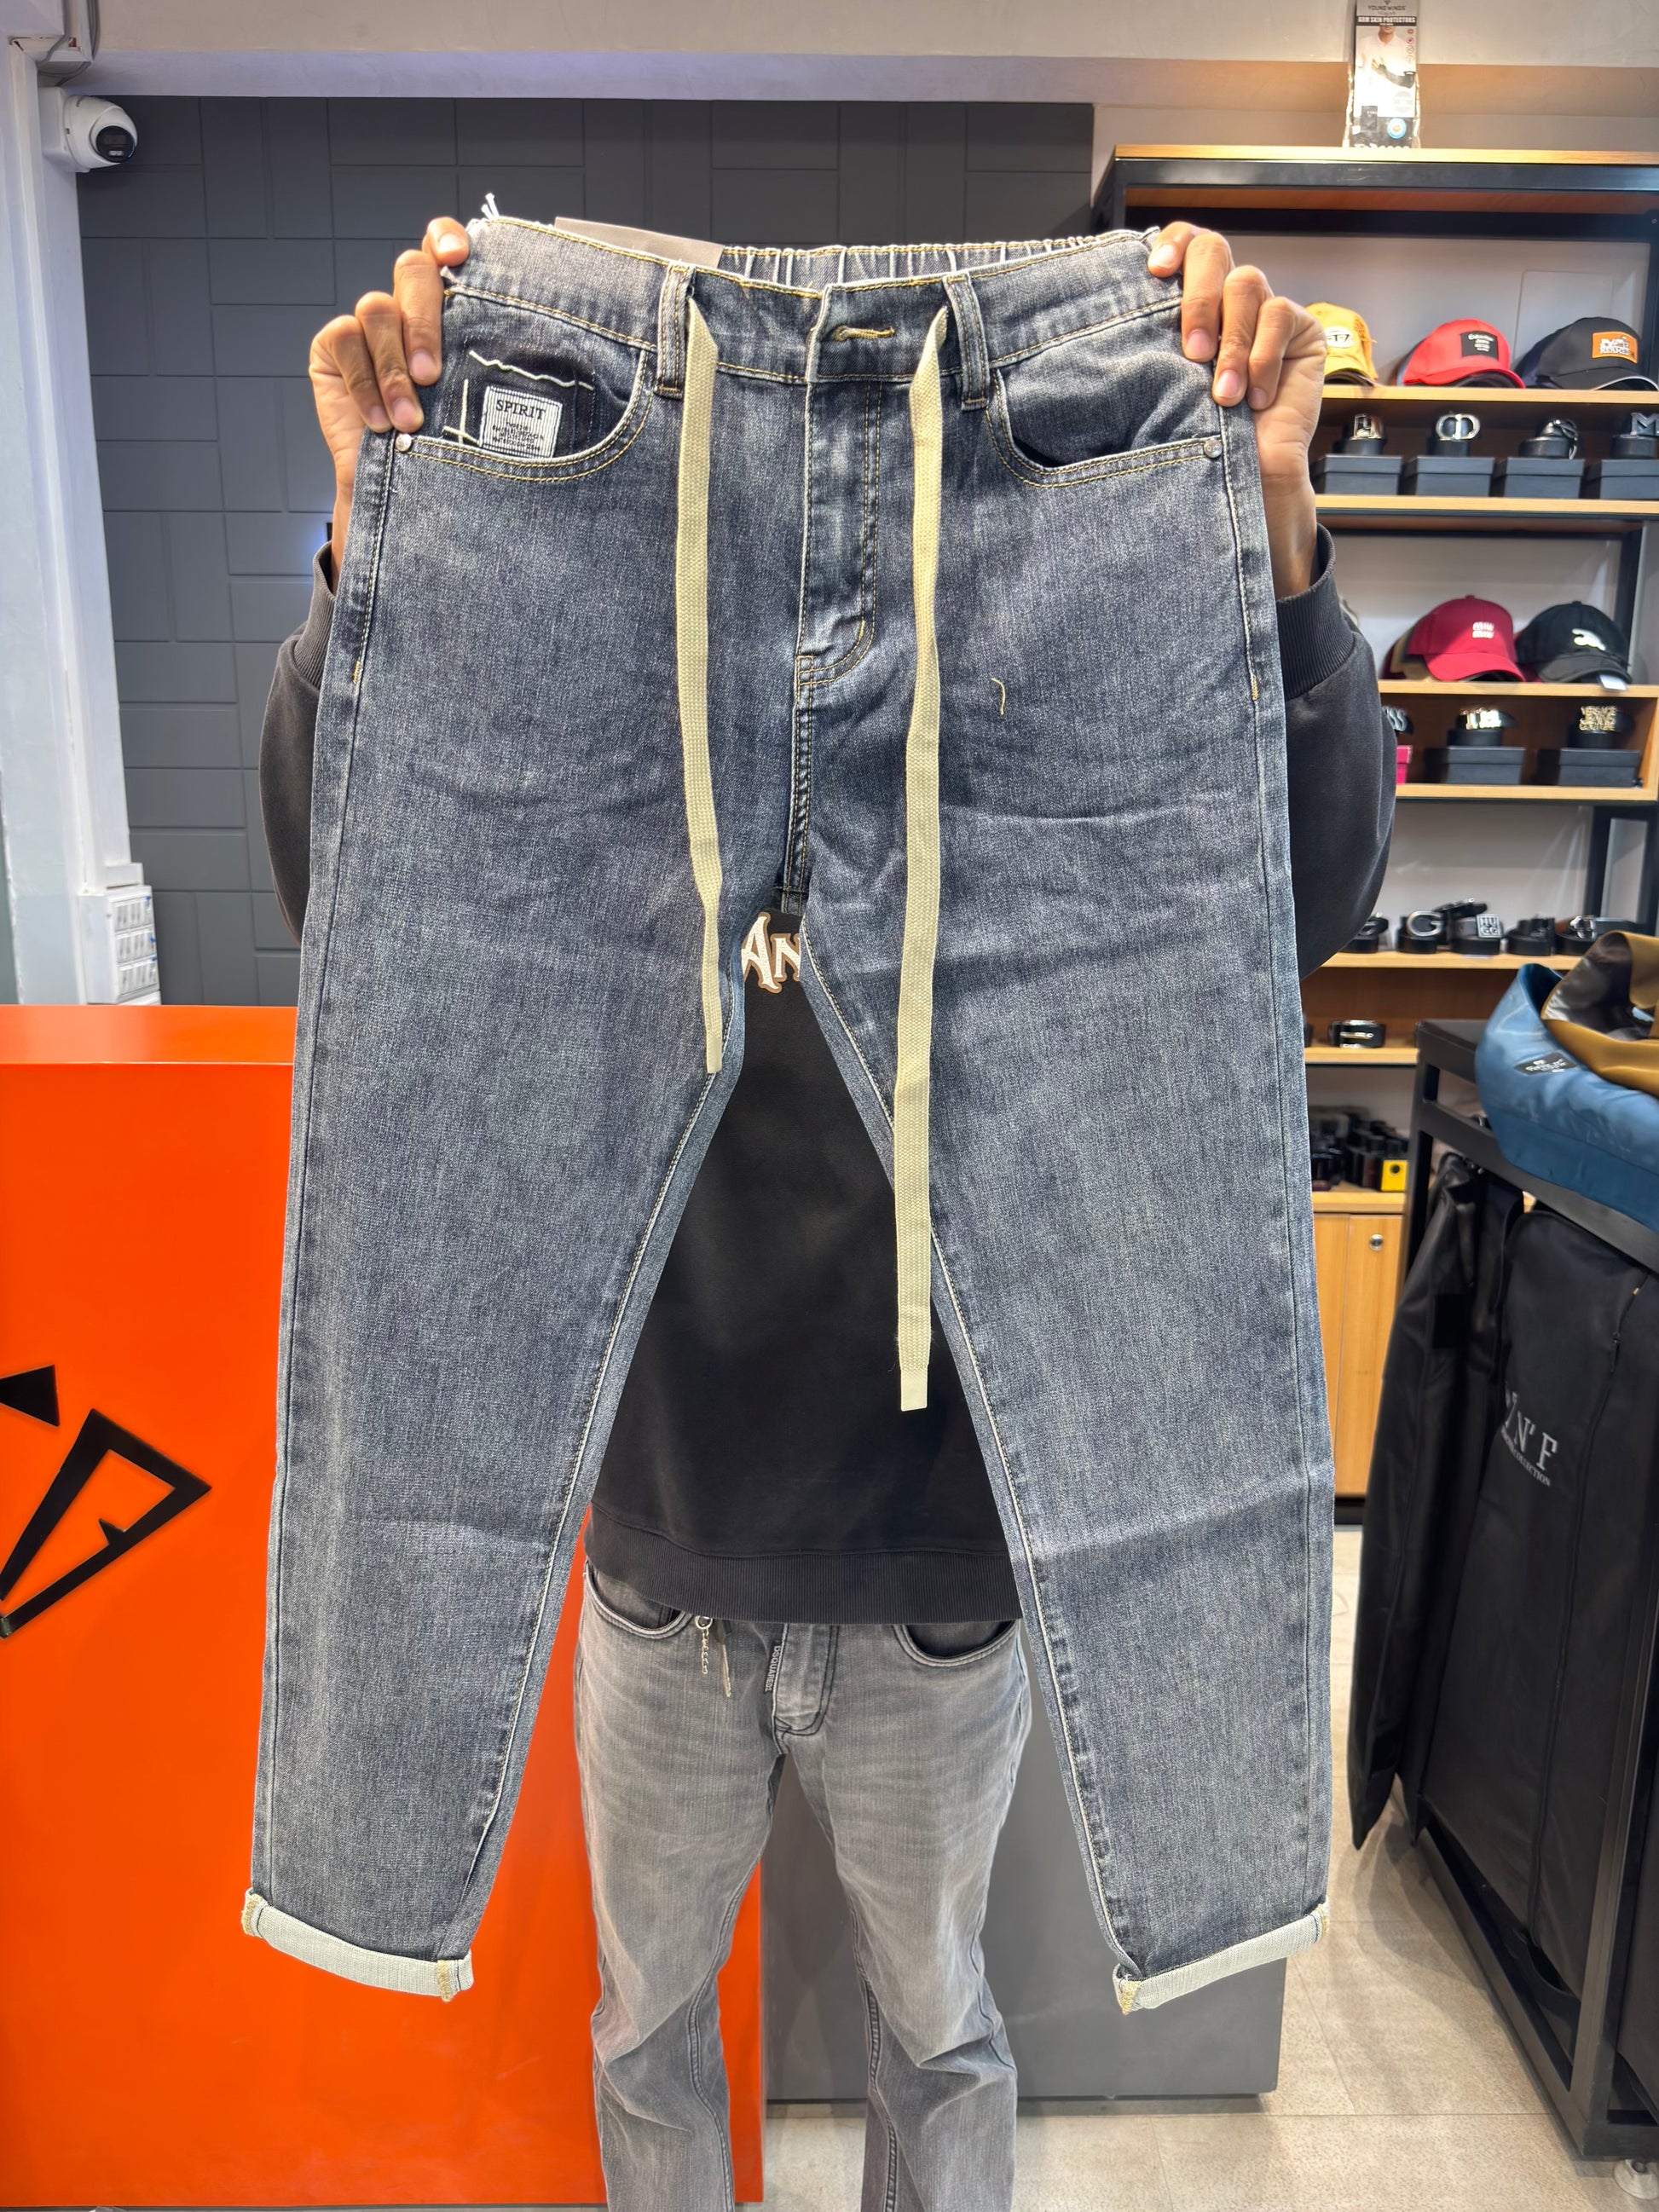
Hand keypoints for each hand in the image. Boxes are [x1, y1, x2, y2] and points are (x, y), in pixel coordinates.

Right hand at [310, 216, 472, 573]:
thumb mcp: (479, 403)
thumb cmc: (452, 449)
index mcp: (448, 308)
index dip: (446, 239)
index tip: (459, 255)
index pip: (442, 249)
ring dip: (394, 369)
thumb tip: (542, 349)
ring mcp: (367, 324)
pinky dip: (366, 385)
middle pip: (413, 272)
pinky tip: (381, 422)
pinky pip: (346, 342)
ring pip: (378, 310)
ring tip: (410, 420)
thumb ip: (489, 364)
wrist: (409, 497)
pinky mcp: (334, 347)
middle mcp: (407, 306)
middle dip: (424, 322)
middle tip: (433, 375)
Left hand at [1146, 224, 1325, 597]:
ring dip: (1232, 343)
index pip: (1185, 245)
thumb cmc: (1199, 440)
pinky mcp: (1301, 329)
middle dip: (1199, 298)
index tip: (1154, 272)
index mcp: (1192, 302)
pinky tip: (1256, 398)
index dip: (1173, 244)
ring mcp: (1266, 309)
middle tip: (1192, 353)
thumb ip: (1153, 346)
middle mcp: (1228, 298)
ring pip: (1246, 284)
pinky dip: (1263, 358)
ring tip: (1223, 396)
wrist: (1248, 482)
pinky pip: (1280, 317)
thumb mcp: (1165, 388)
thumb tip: (1107, 316)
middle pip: (1214, 251)